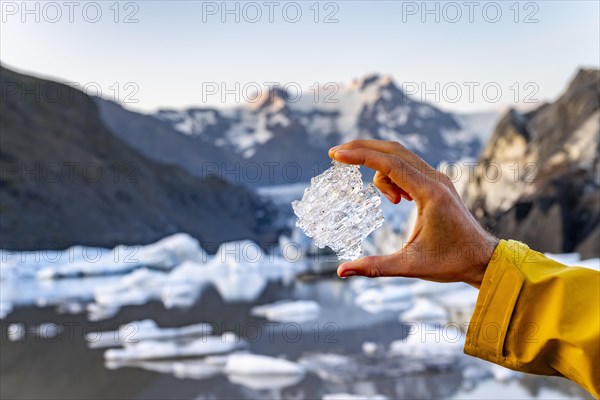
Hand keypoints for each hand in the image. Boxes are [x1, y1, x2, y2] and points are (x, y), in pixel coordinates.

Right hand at [329, 140, 498, 288]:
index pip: (388, 163)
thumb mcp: (410, 266)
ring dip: (380, 169)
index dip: (360, 156)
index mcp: (429, 194)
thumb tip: (341, 271)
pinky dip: (392, 175)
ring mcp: (437, 178)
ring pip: (399, 157)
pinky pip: (407, 167)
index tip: (336, 155)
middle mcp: (435, 179)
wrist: (483, 259)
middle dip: (363, 148)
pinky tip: (397, 199)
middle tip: (336, 155)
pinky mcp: (437, 183)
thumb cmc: (450, 263)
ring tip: (390, 202)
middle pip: (393, 150)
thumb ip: (374, 267)